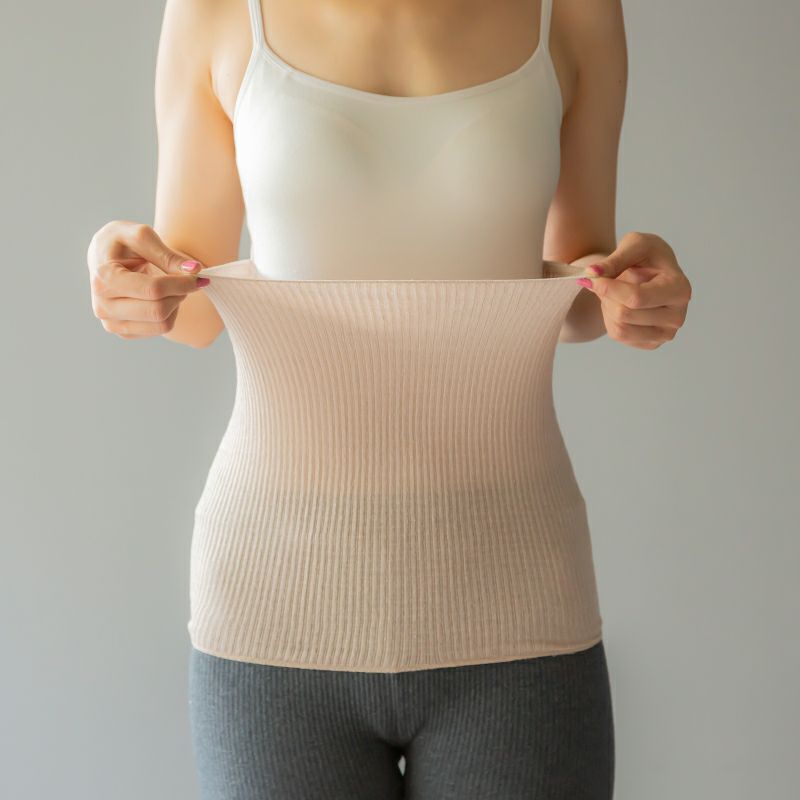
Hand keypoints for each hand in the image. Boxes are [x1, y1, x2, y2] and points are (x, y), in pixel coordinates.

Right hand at [87, 220, 209, 339]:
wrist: (103, 257)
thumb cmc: (122, 243)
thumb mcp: (141, 236)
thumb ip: (168, 254)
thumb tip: (195, 270)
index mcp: (104, 278)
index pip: (153, 290)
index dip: (182, 283)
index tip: (197, 275)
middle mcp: (103, 306)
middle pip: (159, 311)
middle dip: (180, 294)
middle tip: (185, 279)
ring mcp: (111, 323)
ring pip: (162, 325)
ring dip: (176, 304)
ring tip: (171, 286)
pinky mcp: (123, 333)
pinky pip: (159, 330)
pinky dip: (169, 314)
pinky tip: (161, 298)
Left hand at [576, 231, 691, 349]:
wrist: (654, 270)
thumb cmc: (648, 256)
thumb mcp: (634, 245)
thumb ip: (614, 259)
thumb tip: (591, 273)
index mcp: (679, 289)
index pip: (636, 298)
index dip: (609, 289)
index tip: (591, 277)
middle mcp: (677, 316)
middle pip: (624, 314)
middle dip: (607, 297)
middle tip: (606, 281)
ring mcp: (665, 334)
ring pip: (619, 329)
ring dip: (608, 308)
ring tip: (615, 292)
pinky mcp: (652, 343)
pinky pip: (618, 336)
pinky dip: (610, 319)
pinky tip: (620, 305)